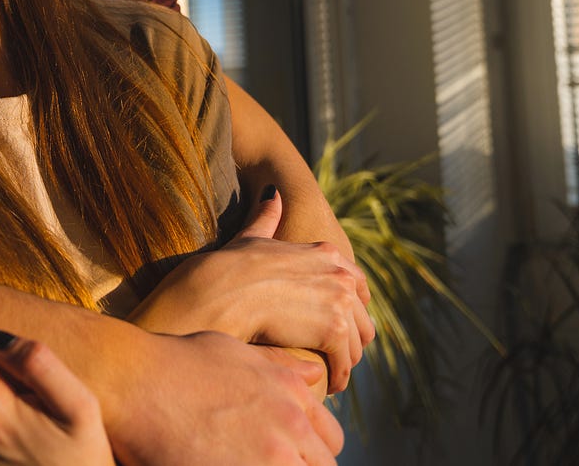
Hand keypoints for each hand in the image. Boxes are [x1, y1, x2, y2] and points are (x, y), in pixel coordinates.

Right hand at [106, 329, 343, 465]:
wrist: (134, 381)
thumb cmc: (175, 362)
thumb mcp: (234, 352)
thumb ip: (278, 367)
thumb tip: (313, 375)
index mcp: (291, 393)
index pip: (331, 440)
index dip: (312, 453)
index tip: (290, 457)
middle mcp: (289, 425)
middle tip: (263, 462)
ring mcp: (268, 457)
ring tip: (241, 464)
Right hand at [126, 189, 374, 392]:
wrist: (216, 293)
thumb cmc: (226, 268)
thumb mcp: (252, 237)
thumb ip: (267, 218)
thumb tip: (272, 193)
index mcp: (325, 252)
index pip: (356, 284)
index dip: (350, 308)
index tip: (337, 327)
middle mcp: (339, 273)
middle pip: (363, 316)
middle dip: (352, 340)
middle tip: (335, 358)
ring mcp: (339, 300)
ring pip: (358, 342)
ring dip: (347, 361)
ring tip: (333, 376)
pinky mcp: (333, 329)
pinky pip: (346, 361)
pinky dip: (339, 376)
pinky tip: (329, 385)